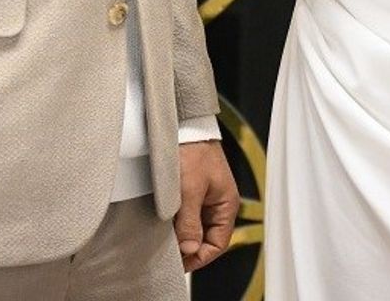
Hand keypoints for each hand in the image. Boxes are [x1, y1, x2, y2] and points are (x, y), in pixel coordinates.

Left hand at [175, 141, 238, 272]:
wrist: (184, 126)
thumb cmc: (193, 152)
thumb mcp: (190, 190)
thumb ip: (189, 221)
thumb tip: (189, 248)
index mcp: (226, 205)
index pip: (218, 243)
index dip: (200, 256)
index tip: (180, 263)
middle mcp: (218, 204)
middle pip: (206, 238)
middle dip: (188, 247)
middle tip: (168, 253)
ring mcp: (205, 198)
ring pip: (194, 227)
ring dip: (181, 234)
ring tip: (163, 239)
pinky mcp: (192, 192)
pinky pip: (186, 216)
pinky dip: (176, 223)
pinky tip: (163, 224)